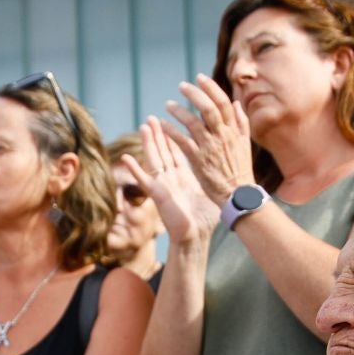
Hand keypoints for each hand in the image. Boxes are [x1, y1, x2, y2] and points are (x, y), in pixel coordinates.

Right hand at [125, 117, 218, 246]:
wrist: (196, 237)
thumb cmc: (205, 219)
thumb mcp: (209, 190)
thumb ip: (212, 175)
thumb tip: (227, 164)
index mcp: (185, 176)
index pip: (178, 151)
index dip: (173, 136)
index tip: (171, 121)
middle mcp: (172, 178)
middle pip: (163, 151)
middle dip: (159, 134)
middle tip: (152, 117)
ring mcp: (163, 185)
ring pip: (154, 159)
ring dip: (148, 143)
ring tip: (144, 126)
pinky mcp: (158, 195)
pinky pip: (144, 180)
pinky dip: (134, 170)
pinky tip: (126, 158)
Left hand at [163, 75, 255, 202]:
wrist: (237, 194)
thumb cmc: (240, 169)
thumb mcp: (245, 143)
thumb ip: (241, 122)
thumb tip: (236, 102)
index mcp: (234, 130)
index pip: (223, 103)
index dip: (211, 88)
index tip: (200, 77)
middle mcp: (222, 136)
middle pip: (208, 109)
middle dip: (194, 94)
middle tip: (182, 86)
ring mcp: (210, 148)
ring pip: (193, 123)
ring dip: (179, 111)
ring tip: (168, 105)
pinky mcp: (198, 160)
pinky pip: (183, 141)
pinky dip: (172, 131)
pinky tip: (162, 124)